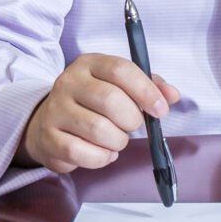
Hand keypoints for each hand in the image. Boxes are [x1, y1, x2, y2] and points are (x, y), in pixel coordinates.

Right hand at [20, 53, 181, 172]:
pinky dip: (101, 158)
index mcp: (89, 63)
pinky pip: (82, 153)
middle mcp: (68, 82)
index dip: (146, 90)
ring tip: (117, 140)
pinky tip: (103, 152)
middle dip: (132, 119)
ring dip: (118, 141)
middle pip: (110, 100)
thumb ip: (149, 86)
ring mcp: (55, 109)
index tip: (160, 110)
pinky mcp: (48, 138)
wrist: (48, 121)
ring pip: (98, 129)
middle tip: (133, 126)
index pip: (121, 70)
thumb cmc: (92, 103)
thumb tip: (172, 95)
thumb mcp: (119, 85)